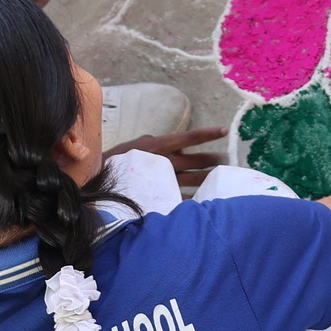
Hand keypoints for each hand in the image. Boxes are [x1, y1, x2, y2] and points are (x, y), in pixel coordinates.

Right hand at [106, 125, 226, 189]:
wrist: (103, 179)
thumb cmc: (121, 158)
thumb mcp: (140, 144)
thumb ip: (159, 142)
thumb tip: (175, 145)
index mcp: (161, 145)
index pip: (190, 137)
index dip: (207, 133)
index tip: (224, 131)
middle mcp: (167, 161)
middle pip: (198, 161)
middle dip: (215, 160)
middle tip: (227, 159)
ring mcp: (166, 179)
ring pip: (195, 179)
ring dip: (210, 178)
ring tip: (222, 177)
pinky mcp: (162, 194)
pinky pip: (184, 198)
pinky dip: (195, 198)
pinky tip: (206, 200)